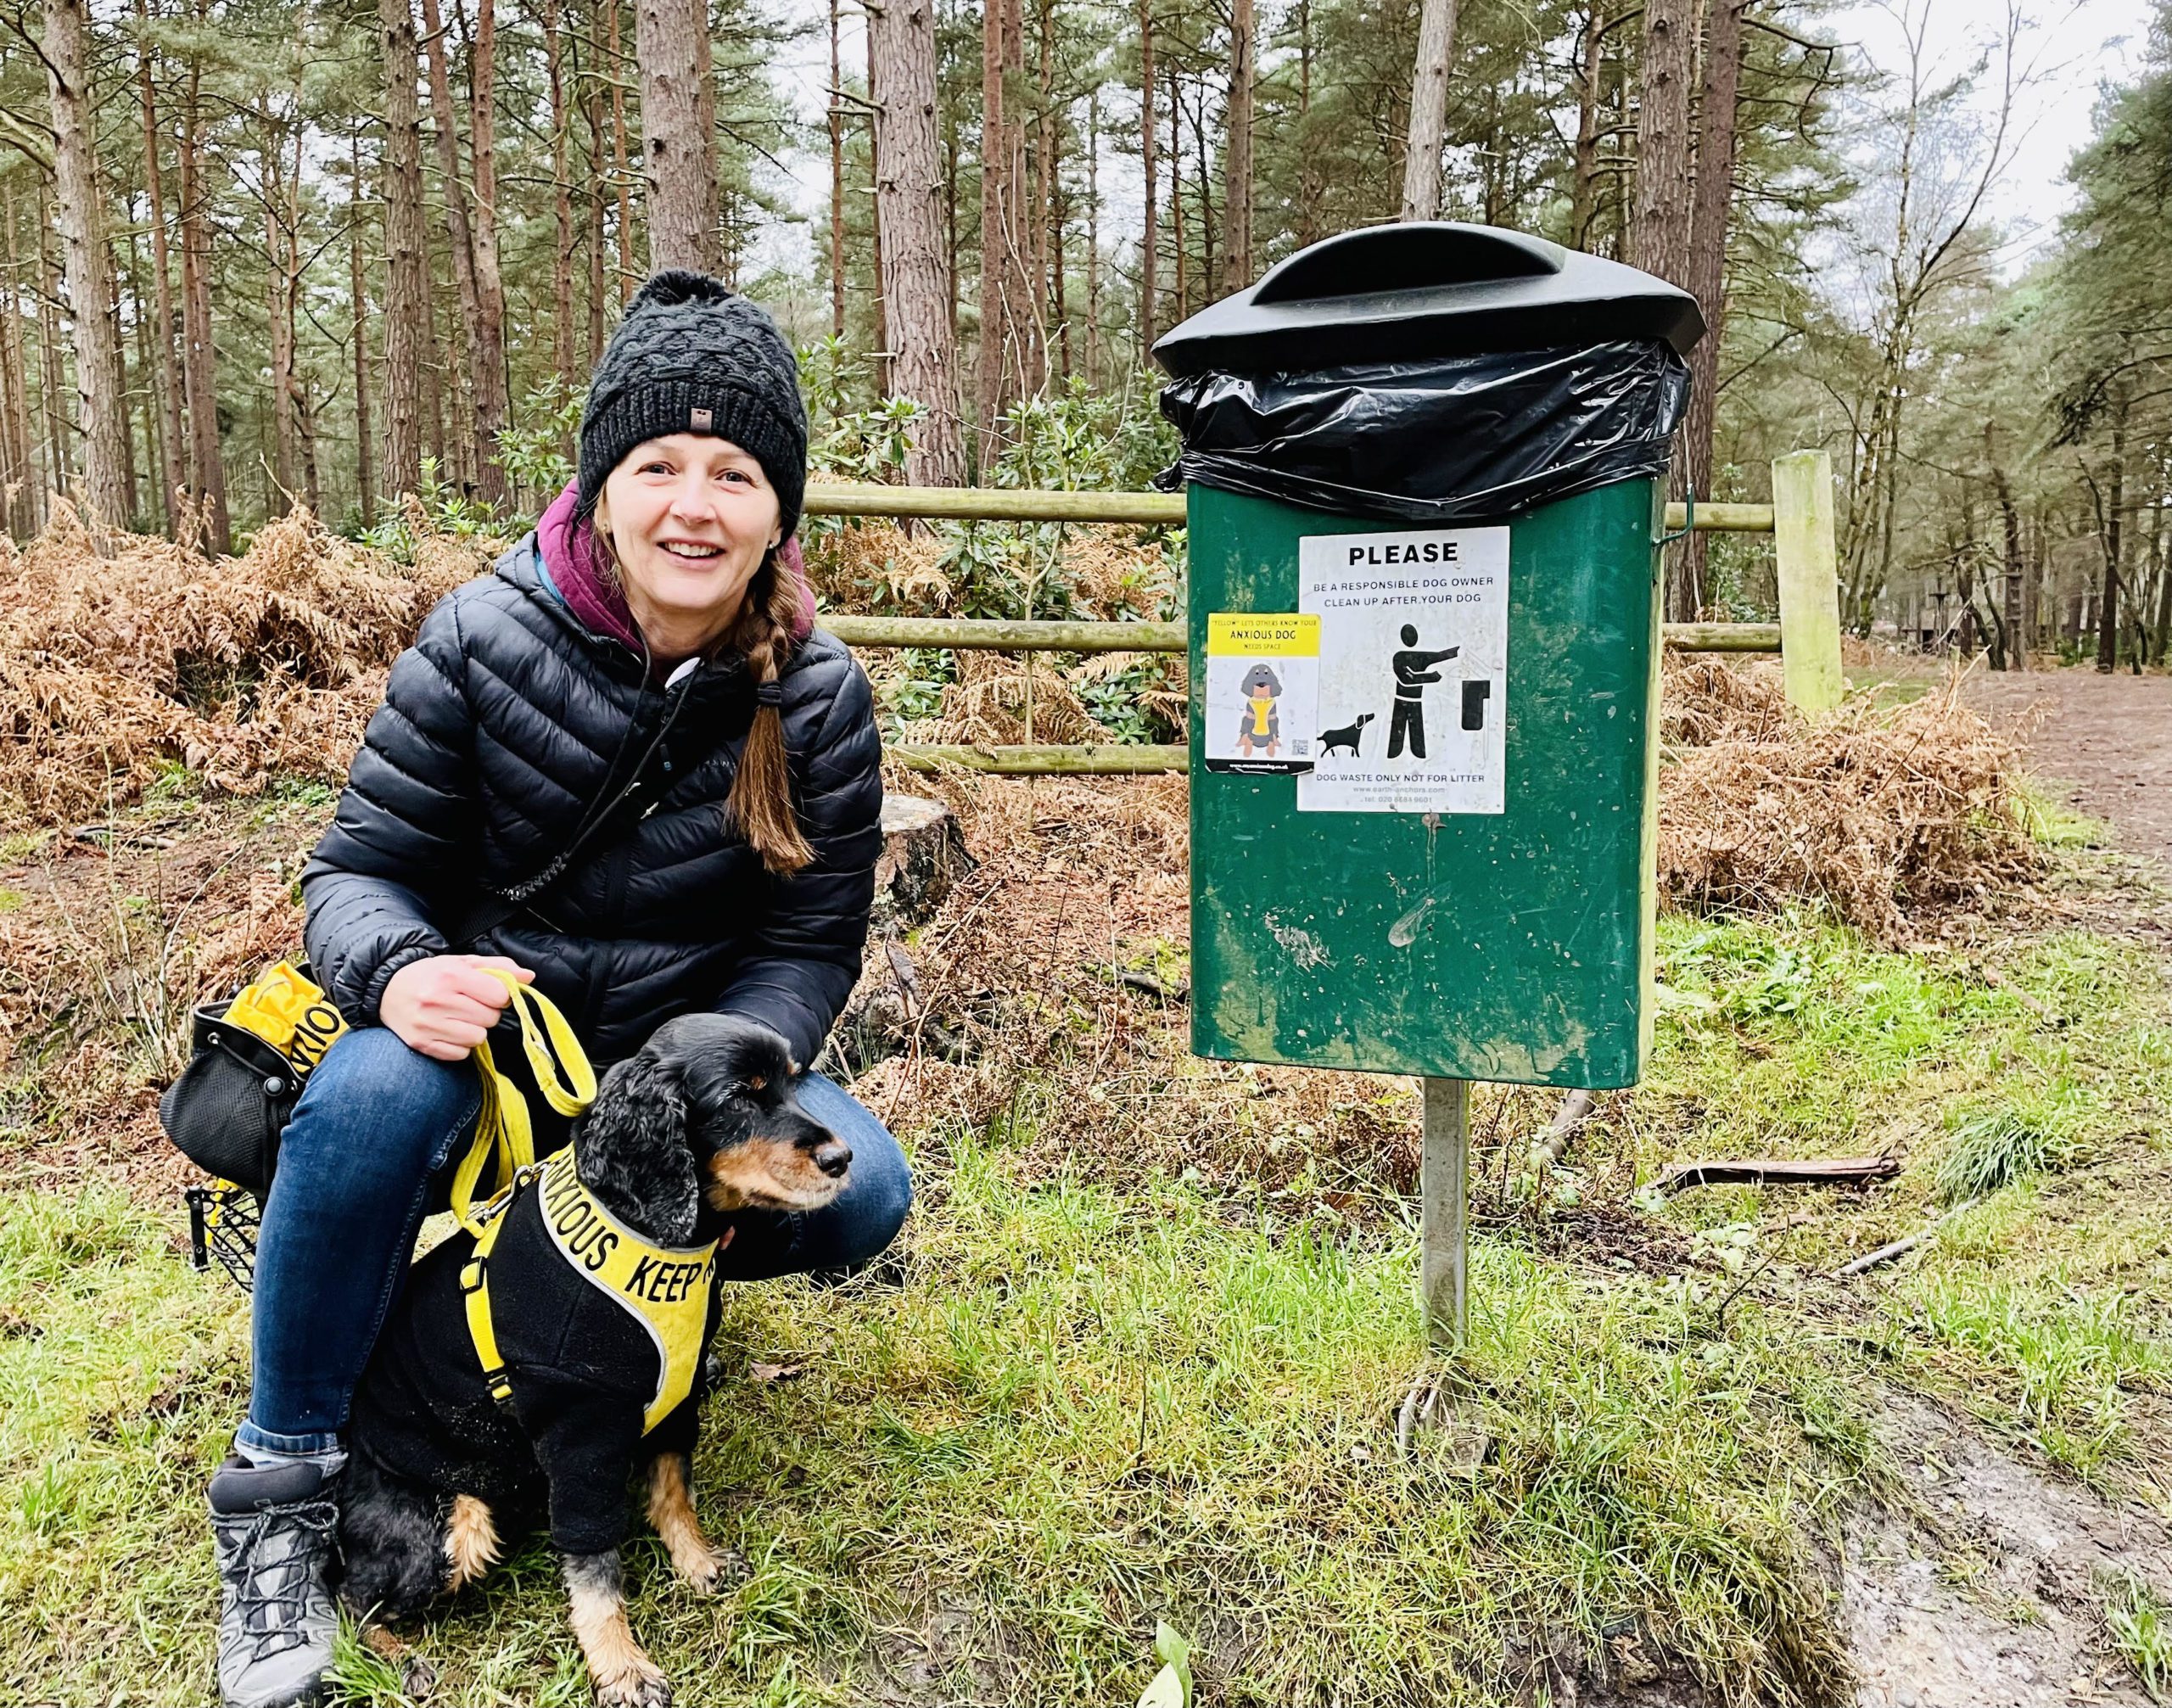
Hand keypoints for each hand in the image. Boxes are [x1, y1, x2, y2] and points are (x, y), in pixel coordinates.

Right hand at [380, 954, 534, 1061]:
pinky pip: (460, 1054)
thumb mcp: (462, 962)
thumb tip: (529, 977)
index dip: (499, 996)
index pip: (499, 995)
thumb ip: (498, 967)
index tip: (489, 993)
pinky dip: (460, 1045)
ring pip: (477, 1038)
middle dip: (486, 1013)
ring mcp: (427, 1024)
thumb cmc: (431, 975)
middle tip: (469, 1005)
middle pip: (490, 1018)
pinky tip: (448, 1030)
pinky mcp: (421, 1043)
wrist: (387, 990)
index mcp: (450, 976)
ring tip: (458, 1018)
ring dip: (474, 1030)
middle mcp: (437, 1001)